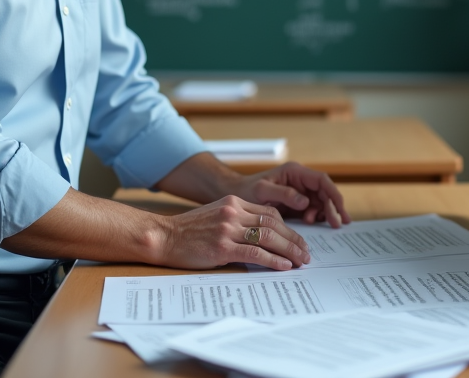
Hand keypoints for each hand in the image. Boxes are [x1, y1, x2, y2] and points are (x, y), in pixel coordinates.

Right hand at [156, 195, 310, 270]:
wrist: (163, 236)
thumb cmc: (188, 230)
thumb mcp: (216, 215)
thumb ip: (238, 221)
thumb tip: (265, 237)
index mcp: (233, 202)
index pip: (270, 213)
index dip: (288, 228)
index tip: (298, 240)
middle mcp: (233, 212)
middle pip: (274, 224)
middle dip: (293, 240)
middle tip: (306, 253)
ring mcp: (227, 229)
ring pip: (268, 238)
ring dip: (289, 251)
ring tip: (300, 261)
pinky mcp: (222, 247)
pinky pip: (255, 253)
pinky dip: (273, 260)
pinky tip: (283, 266)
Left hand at [233, 162, 351, 227]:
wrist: (235, 195)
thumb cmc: (246, 190)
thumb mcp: (262, 191)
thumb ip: (283, 194)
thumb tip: (305, 201)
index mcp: (294, 172)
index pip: (322, 180)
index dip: (333, 195)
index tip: (339, 210)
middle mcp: (300, 180)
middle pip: (324, 192)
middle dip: (333, 207)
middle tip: (337, 224)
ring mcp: (299, 191)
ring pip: (321, 201)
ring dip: (324, 212)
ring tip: (316, 223)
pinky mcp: (296, 202)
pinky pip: (313, 208)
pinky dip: (316, 216)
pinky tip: (311, 223)